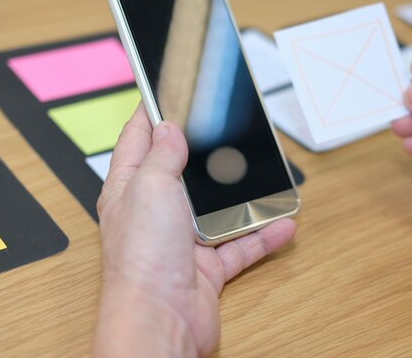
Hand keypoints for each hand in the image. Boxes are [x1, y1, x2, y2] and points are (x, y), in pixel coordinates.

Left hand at [93, 104, 295, 357]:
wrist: (160, 319)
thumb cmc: (143, 257)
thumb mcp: (150, 187)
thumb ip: (162, 155)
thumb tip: (168, 127)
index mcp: (130, 188)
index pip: (137, 140)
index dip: (150, 113)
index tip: (165, 91)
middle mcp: (154, 212)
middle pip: (180, 171)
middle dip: (201, 151)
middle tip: (223, 127)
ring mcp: (181, 239)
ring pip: (215, 208)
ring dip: (239, 195)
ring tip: (260, 174)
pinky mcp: (205, 265)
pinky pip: (239, 244)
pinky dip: (261, 235)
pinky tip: (282, 224)